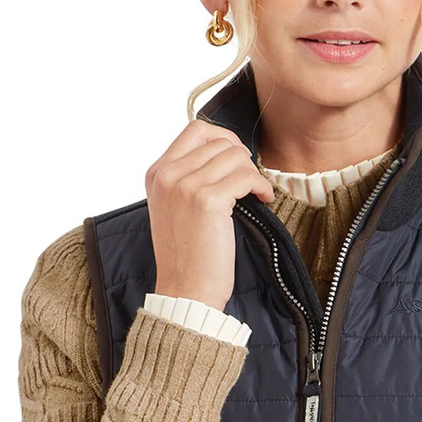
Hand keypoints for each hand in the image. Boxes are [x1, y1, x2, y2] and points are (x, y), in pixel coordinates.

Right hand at [146, 119, 273, 306]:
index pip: (195, 130)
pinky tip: (264, 199)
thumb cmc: (186, 257)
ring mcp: (185, 186)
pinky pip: (246, 177)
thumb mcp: (175, 208)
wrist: (185, 292)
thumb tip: (226, 153)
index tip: (237, 160)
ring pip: (235, 156)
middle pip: (219, 141)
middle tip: (249, 182)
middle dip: (242, 159)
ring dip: (252, 173)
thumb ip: (188, 178)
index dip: (224, 139)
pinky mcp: (207, 201)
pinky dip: (261, 186)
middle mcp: (167, 175)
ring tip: (255, 194)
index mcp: (157, 174)